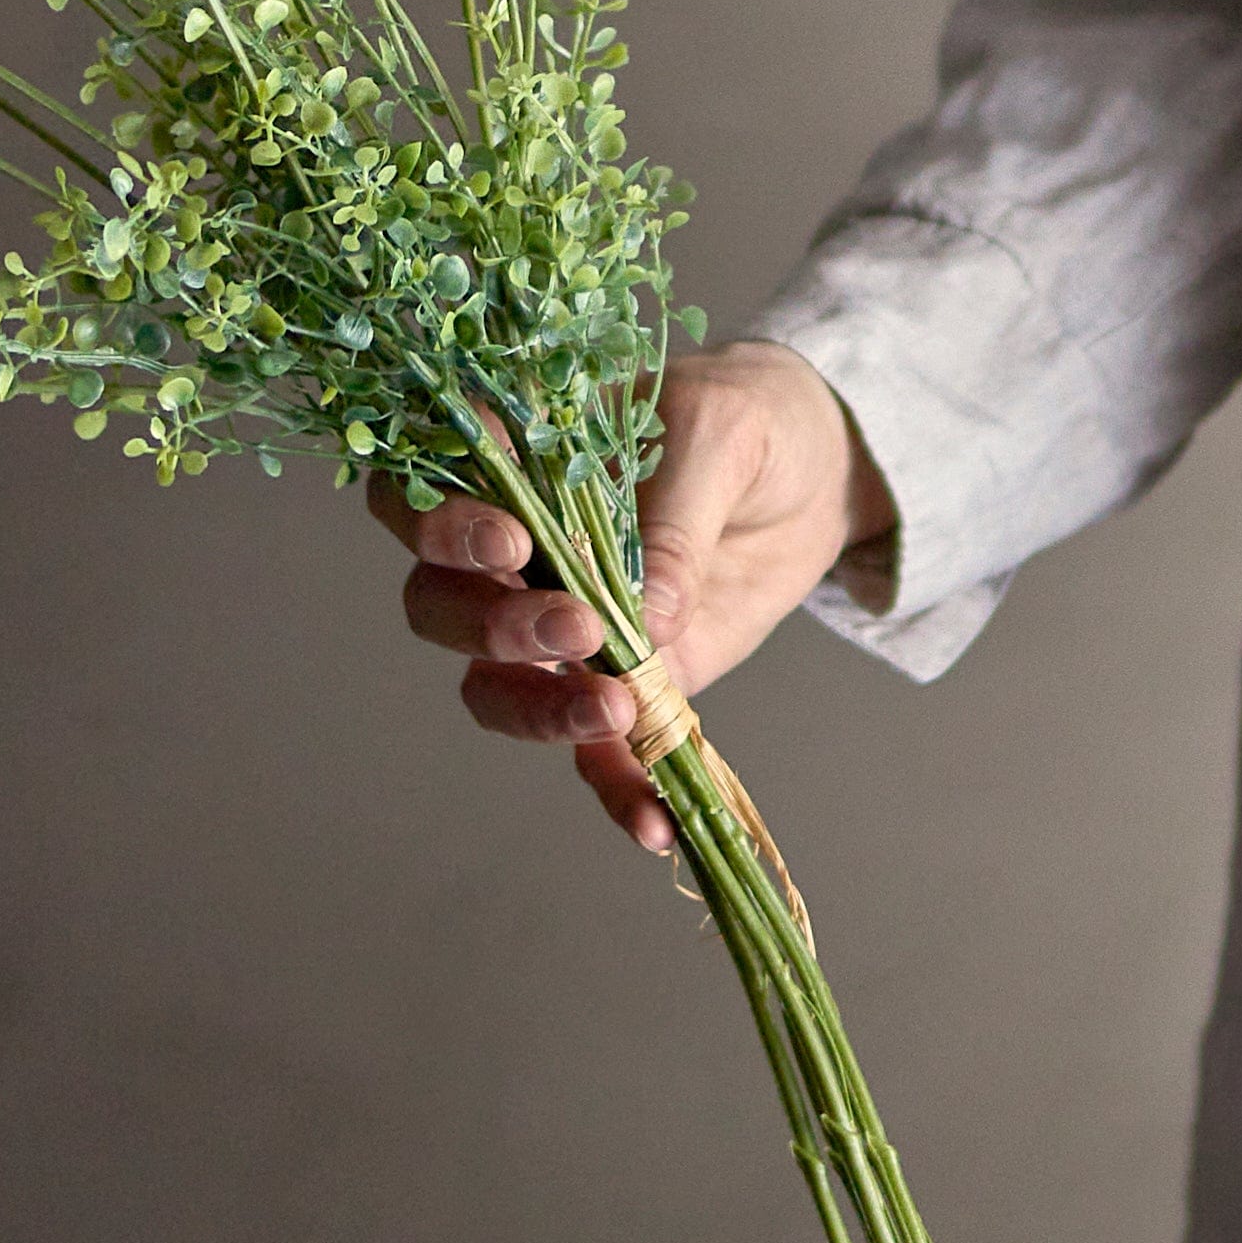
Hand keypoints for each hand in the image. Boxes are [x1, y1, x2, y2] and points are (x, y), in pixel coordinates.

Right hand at [370, 339, 894, 849]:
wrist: (816, 470)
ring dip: (536, 710)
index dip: (439, 526)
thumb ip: (672, 521)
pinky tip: (654, 822)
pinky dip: (615, 791)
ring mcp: (559, 628)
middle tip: (576, 626)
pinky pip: (592, 754)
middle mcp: (513, 554)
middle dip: (490, 627)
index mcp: (512, 464)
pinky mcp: (619, 684)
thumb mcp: (721, 438)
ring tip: (615, 712)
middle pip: (440, 604)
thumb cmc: (750, 420)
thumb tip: (644, 621)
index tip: (509, 543)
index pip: (424, 493)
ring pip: (492, 687)